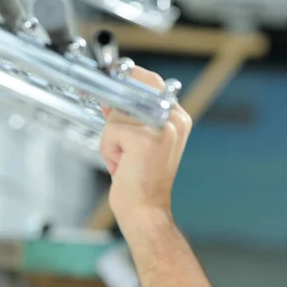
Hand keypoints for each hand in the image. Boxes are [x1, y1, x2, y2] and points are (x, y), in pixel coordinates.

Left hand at [99, 66, 192, 220]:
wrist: (145, 210)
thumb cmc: (141, 179)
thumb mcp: (137, 140)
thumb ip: (128, 114)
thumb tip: (109, 93)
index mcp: (178, 118)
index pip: (149, 80)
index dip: (126, 79)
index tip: (110, 77)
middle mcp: (175, 119)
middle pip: (131, 92)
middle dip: (117, 115)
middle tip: (118, 138)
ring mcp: (162, 128)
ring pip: (116, 114)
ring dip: (111, 138)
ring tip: (125, 159)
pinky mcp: (145, 140)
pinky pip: (110, 131)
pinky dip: (108, 150)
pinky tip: (122, 165)